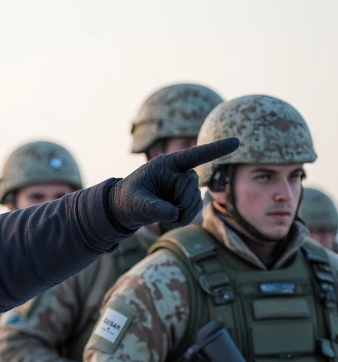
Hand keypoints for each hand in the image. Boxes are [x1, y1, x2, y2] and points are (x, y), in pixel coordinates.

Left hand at [109, 139, 239, 229]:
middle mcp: (178, 172)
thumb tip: (173, 214)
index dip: (216, 150)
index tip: (236, 142)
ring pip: (195, 198)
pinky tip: (175, 220)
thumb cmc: (128, 199)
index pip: (194, 155)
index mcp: (167, 164)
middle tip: (173, 214)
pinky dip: (187, 216)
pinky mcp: (184, 198)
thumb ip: (152, 207)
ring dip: (186, 211)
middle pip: (192, 184)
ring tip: (171, 219)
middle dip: (184, 201)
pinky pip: (194, 207)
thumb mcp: (135, 202)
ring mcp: (182, 185)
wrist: (126, 209)